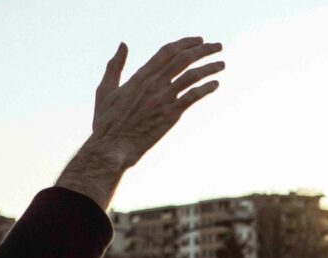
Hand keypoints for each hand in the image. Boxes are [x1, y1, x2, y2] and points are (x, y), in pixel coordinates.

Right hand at [57, 37, 224, 209]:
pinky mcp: (171, 115)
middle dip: (203, 50)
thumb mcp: (105, 90)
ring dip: (210, 68)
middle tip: (218, 46)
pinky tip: (216, 84)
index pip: (167, 51)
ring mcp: (163, 99)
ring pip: (192, 76)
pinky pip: (193, 97)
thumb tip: (122, 44)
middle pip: (184, 59)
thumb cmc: (106, 122)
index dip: (185, 43)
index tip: (199, 40)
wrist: (112, 147)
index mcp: (139, 76)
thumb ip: (114, 66)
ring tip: (222, 64)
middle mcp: (153, 84)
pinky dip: (206, 88)